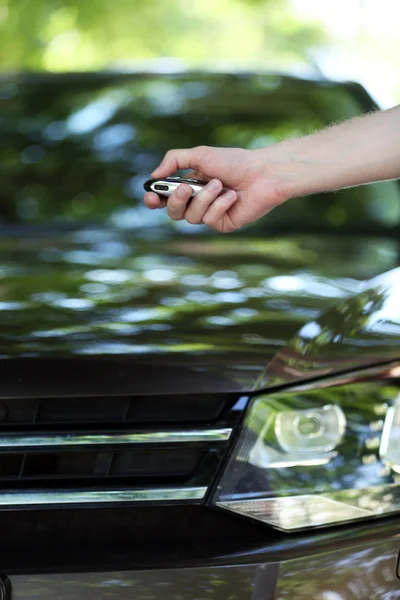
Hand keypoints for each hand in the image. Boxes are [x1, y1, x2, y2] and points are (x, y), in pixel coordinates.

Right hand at [144, 146, 286, 232]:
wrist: (263, 173)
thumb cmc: (234, 162)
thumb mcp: (200, 155)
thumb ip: (174, 160)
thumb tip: (153, 175)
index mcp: (190, 185)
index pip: (165, 198)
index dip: (154, 200)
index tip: (150, 197)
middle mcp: (198, 202)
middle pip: (174, 212)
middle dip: (176, 201)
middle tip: (185, 188)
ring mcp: (211, 215)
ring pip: (191, 217)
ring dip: (204, 198)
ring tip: (220, 184)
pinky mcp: (223, 224)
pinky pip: (210, 220)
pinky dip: (219, 205)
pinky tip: (233, 196)